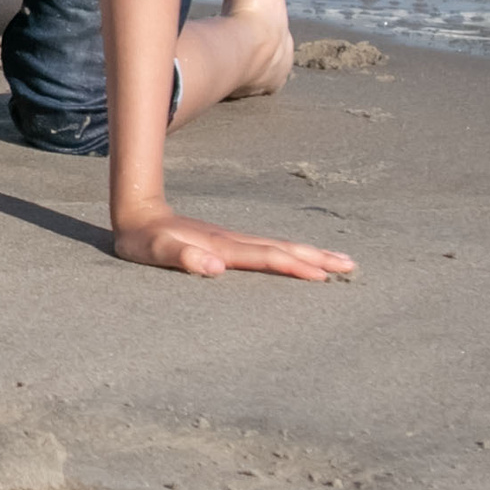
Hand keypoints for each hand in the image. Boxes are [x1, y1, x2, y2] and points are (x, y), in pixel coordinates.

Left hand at [111, 208, 354, 282]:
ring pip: (280, 246)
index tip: (322, 276)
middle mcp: (233, 241)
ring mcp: (234, 239)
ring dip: (311, 254)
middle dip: (317, 258)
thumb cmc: (143, 240)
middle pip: (283, 248)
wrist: (137, 212)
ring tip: (340, 261)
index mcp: (222, 246)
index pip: (265, 257)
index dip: (293, 266)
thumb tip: (215, 267)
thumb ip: (182, 257)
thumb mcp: (154, 252)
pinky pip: (269, 248)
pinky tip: (301, 257)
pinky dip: (292, 253)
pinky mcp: (230, 242)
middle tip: (351, 266)